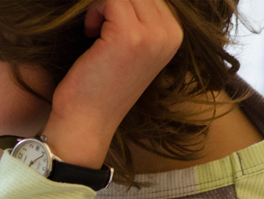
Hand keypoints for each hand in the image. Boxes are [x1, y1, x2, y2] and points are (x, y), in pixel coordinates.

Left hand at [43, 0, 182, 168]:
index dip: (124, 4)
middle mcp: (171, 34)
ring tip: (95, 31)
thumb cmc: (101, 87)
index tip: (107, 27)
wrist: (87, 122)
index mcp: (175, 36)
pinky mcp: (128, 36)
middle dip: (113, 2)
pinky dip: (95, 10)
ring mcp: (152, 35)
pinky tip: (90, 32)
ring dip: (103, 5)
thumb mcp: (130, 49)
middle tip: (98, 28)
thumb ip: (137, 21)